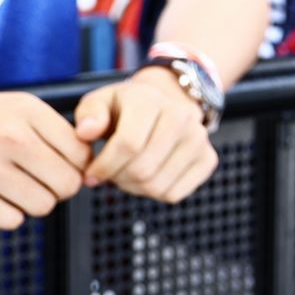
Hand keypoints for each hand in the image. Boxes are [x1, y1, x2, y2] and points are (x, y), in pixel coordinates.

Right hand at [0, 90, 88, 230]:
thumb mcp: (7, 107)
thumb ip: (48, 131)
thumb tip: (88, 162)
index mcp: (26, 110)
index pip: (82, 154)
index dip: (74, 167)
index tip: (57, 168)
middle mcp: (10, 136)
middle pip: (69, 184)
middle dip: (56, 189)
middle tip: (33, 182)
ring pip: (44, 206)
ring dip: (30, 203)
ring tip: (6, 187)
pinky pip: (12, 221)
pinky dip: (4, 215)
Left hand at [74, 70, 217, 202]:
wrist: (165, 102)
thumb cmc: (126, 107)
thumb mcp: (100, 102)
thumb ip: (88, 115)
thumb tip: (85, 132)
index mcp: (151, 101)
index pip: (128, 145)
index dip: (104, 166)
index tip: (91, 174)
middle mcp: (182, 117)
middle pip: (143, 169)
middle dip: (117, 179)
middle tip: (109, 174)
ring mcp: (200, 139)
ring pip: (157, 186)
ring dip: (133, 188)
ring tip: (125, 175)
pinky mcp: (208, 158)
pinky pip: (175, 194)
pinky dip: (154, 194)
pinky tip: (146, 178)